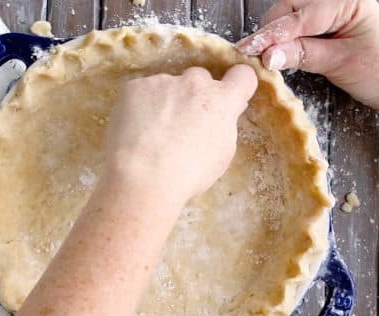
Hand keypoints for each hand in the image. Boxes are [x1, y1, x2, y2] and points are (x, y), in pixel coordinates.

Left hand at [105, 65, 256, 203]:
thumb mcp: (221, 153)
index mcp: (221, 100)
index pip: (243, 75)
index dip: (237, 84)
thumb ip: (225, 124)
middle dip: (195, 95)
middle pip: (200, 78)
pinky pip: (142, 91)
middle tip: (182, 121)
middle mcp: (194, 83)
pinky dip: (141, 105)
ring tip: (153, 130)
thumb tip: (225, 110)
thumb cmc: (188, 173)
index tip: (228, 96)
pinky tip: (136, 128)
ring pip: (168, 85)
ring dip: (166, 100)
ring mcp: (163, 82)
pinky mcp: (135, 86)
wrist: (143, 177)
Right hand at [236, 0, 378, 120]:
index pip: (299, 16)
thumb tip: (267, 55)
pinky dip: (288, 42)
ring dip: (278, 37)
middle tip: (256, 57)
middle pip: (290, 9)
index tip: (247, 50)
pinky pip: (301, 29)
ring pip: (292, 18)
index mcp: (348, 0)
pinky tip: (279, 55)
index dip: (271, 34)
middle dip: (272, 32)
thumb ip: (302, 54)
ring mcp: (335, 13)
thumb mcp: (340, 64)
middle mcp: (340, 0)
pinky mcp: (332, 28)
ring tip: (265, 58)